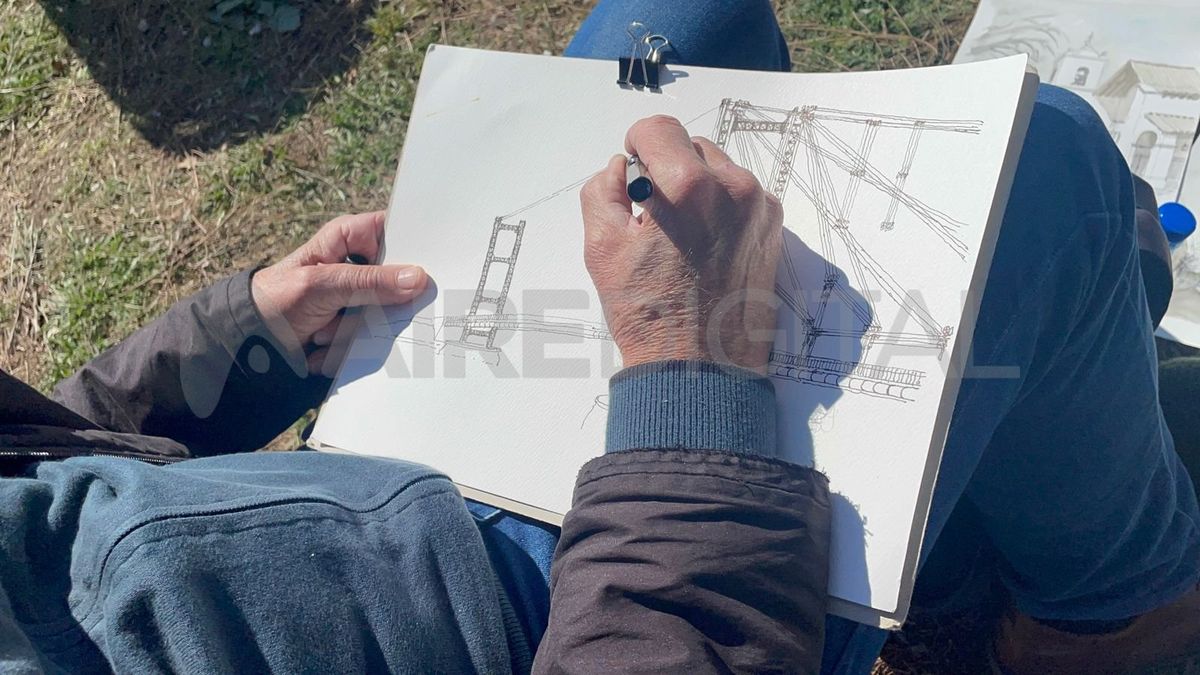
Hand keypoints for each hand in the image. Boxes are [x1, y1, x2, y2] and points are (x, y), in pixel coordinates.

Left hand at [251, 211, 427, 374]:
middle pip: (400, 277)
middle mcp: (360, 263)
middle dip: (381, 302)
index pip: (395, 230)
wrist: (251, 340)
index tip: (429, 268)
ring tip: (323, 329)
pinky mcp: (359, 321)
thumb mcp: (322, 285)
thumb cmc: (276, 298)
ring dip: (358, 327)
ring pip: (389, 310)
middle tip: (356, 309)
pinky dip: (352, 342)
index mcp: (350, 237)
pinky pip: (376, 333)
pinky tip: (323, 341)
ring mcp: (361, 294)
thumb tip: (416, 278)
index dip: (416, 245)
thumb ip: (368, 281)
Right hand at [580, 115, 783, 372]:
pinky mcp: (772, 229)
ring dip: (696, 186)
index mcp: (689, 187)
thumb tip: (619, 170)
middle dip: (667, 169)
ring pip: (719, 168)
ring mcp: (759, 208)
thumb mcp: (602, 248)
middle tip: (652, 214)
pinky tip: (703, 244)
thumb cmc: (649, 315)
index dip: (636, 144)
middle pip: (690, 145)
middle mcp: (733, 188)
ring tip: (679, 234)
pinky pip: (741, 195)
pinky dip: (719, 207)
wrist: (701, 369)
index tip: (632, 169)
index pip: (658, 128)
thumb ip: (603, 192)